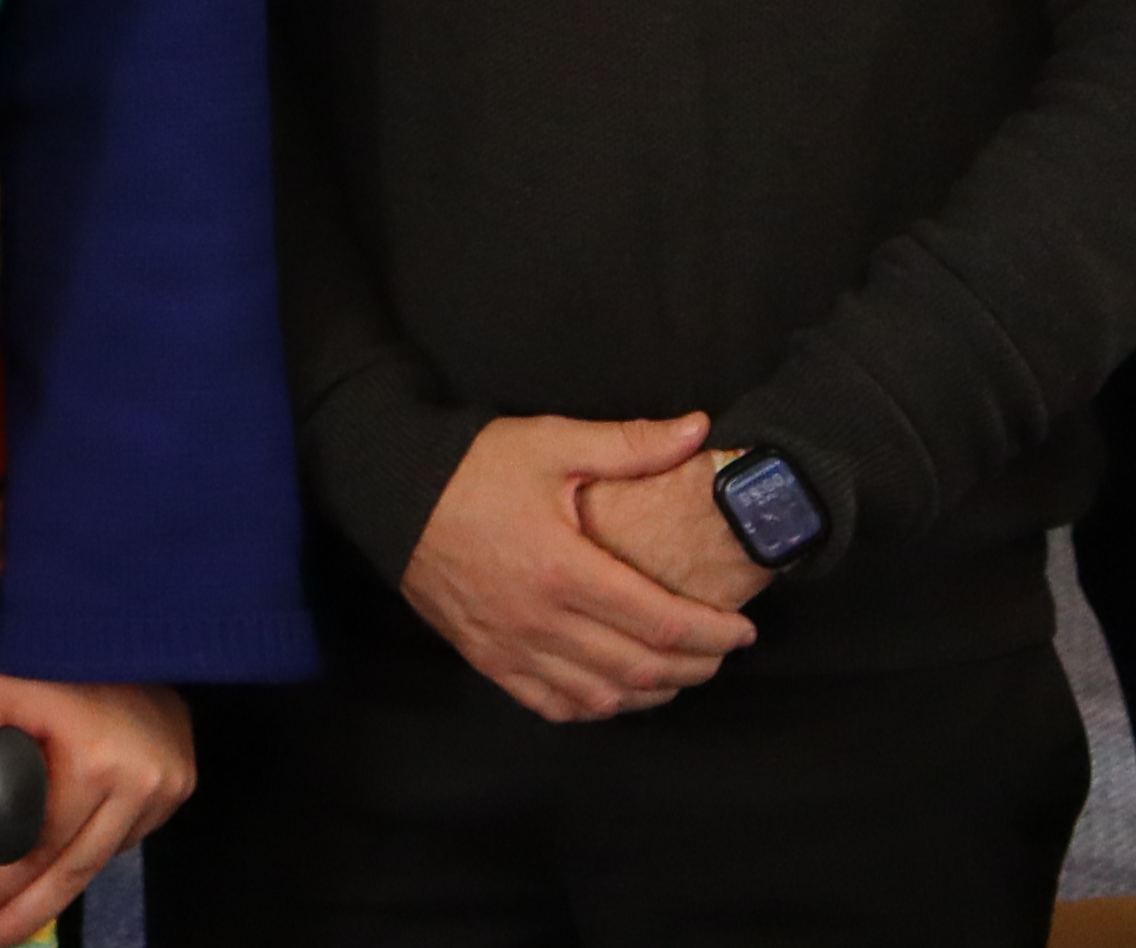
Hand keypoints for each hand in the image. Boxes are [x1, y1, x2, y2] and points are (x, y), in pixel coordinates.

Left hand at [0, 673, 185, 945]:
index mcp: (95, 762)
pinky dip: (92, 844)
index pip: (41, 845)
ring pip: (105, 854)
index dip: (1, 883)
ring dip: (61, 877)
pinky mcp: (182, 780)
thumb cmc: (46, 650)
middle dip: (29, 910)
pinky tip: (60, 849)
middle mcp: (142, 782)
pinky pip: (128, 833)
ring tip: (17, 898)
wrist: (117, 612)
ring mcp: (170, 784)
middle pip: (78, 869)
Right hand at [393, 415, 756, 725]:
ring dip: (652, 694)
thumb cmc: (474, 466)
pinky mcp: (487, 658)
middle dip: (696, 667)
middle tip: (723, 652)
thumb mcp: (553, 443)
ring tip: (681, 674)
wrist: (391, 491)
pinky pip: (552, 704)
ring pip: (601, 696)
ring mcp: (511, 647)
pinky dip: (595, 707)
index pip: (660, 621)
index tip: (744, 630)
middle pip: (640, 667)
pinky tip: (617, 693)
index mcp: (563, 569)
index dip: (713, 633)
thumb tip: (699, 428)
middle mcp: (540, 620)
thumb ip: (630, 444)